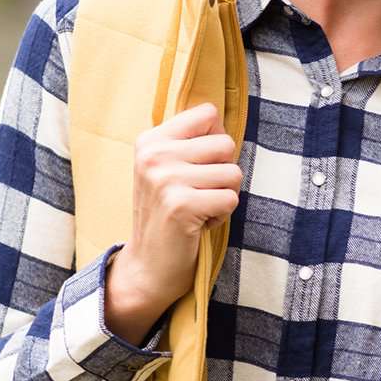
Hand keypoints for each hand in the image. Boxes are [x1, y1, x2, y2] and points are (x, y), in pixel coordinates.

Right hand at [107, 100, 241, 329]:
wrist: (147, 266)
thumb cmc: (166, 215)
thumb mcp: (167, 170)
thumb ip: (191, 143)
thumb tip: (221, 119)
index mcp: (150, 141)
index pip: (208, 114)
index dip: (215, 143)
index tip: (197, 167)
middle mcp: (154, 155)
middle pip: (226, 144)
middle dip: (223, 173)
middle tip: (198, 194)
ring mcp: (165, 179)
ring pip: (233, 172)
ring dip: (223, 196)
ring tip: (198, 209)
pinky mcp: (181, 205)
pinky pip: (231, 198)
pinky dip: (222, 215)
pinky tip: (199, 223)